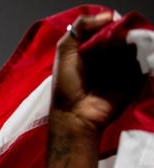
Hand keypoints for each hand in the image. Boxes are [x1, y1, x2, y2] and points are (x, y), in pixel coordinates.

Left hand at [51, 12, 139, 132]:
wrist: (75, 114)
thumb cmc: (67, 84)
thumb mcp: (65, 50)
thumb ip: (80, 28)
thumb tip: (108, 15)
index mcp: (91, 51)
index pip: (107, 31)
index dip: (110, 27)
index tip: (109, 28)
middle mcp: (107, 59)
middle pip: (122, 39)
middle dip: (119, 38)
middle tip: (110, 46)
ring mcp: (120, 71)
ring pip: (132, 51)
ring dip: (126, 52)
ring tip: (112, 63)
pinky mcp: (131, 82)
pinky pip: (140, 68)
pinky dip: (135, 65)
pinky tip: (123, 70)